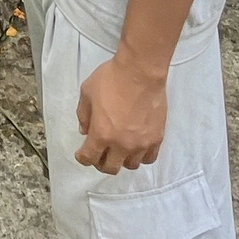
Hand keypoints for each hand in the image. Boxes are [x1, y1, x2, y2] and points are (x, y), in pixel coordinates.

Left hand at [75, 52, 166, 173]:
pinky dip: (141, 157)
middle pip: (110, 167)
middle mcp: (121, 144)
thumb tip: (85, 131)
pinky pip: (149, 158)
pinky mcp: (156, 138)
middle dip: (101, 162)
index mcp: (101, 134)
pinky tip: (136, 147)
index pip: (89, 158)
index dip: (83, 158)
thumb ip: (84, 115)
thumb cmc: (111, 78)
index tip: (82, 154)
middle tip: (99, 152)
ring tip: (119, 149)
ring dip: (122, 160)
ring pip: (130, 165)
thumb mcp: (87, 92)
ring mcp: (141, 143)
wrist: (140, 71)